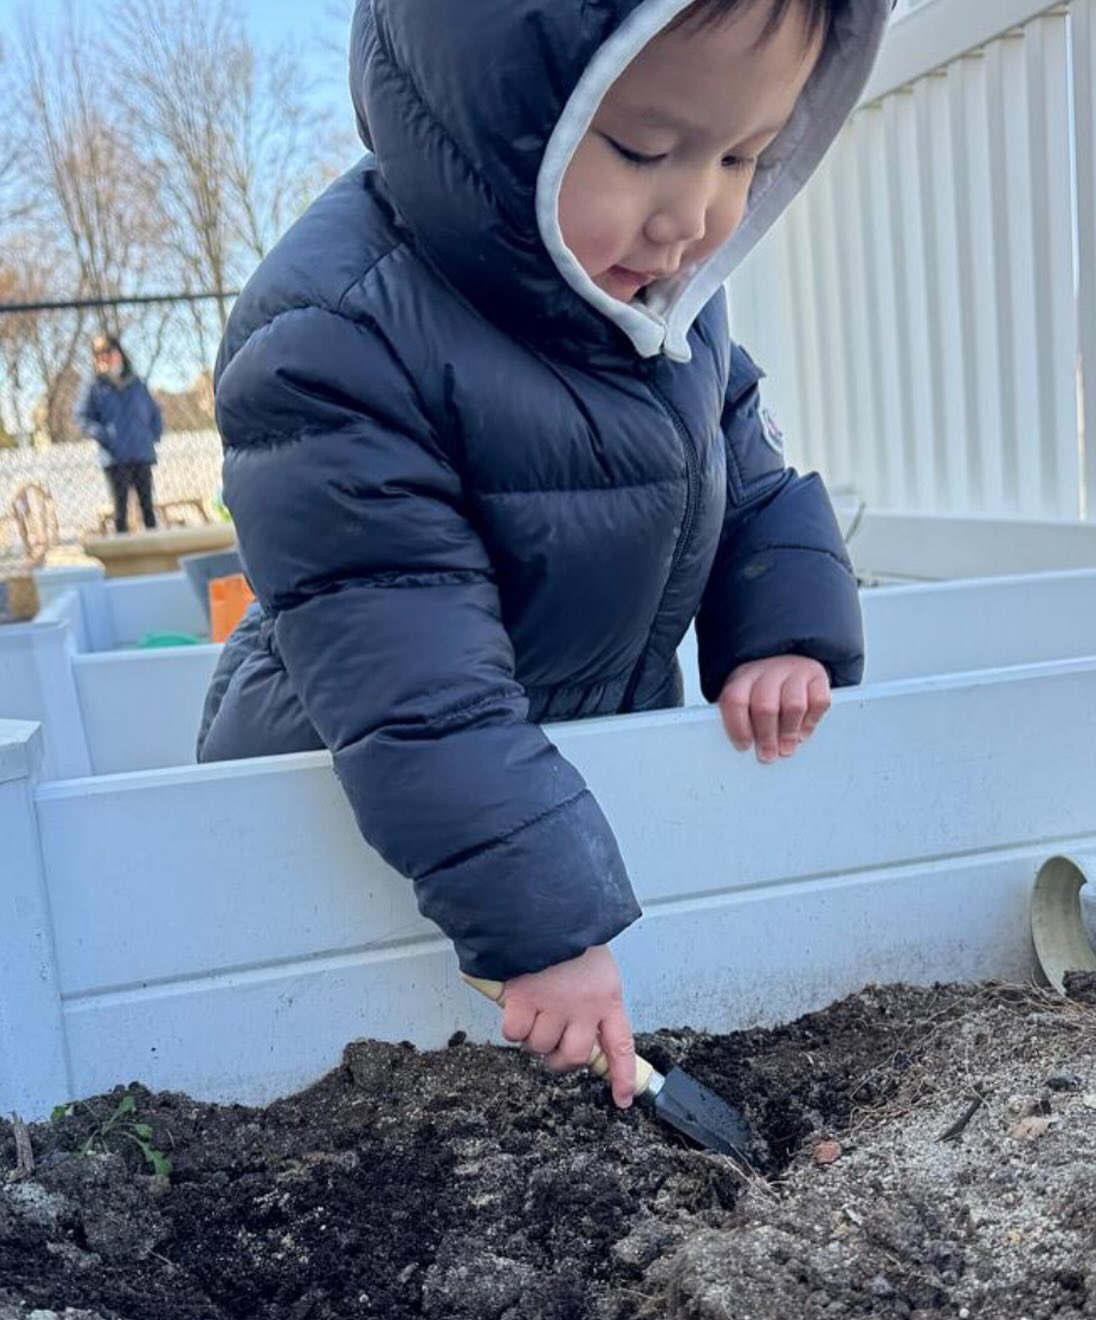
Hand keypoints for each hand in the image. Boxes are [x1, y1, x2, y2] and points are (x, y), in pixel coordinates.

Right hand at [499, 946, 635, 1108]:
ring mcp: (553, 1005)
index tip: (622, 1099)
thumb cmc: (569, 934)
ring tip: (533, 1010)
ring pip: (541, 1047)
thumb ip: (593, 998)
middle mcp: (584, 1007)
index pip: (621, 1045)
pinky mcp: (524, 1000)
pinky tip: (515, 1004)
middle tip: (552, 1046)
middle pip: (576, 1056)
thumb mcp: (596, 966)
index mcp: (607, 997)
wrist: (543, 909)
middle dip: (562, 1059)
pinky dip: (512, 1024)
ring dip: (533, 1036)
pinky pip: (515, 1033)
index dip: (622, 1076)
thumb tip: (584, 1031)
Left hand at [720, 654, 830, 763]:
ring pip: (794, 706)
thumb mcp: (745, 700)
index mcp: (743, 677)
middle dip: (766, 736)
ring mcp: (795, 671)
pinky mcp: (817, 675)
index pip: (735, 700)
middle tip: (768, 755)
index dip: (738, 727)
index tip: (744, 746)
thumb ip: (742, 721)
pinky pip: (818, 702)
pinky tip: (802, 732)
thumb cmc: (761, 691)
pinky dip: (811, 722)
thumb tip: (747, 749)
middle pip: (765, 706)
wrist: (787, 663)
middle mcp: (768, 671)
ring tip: (786, 748)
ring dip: (789, 733)